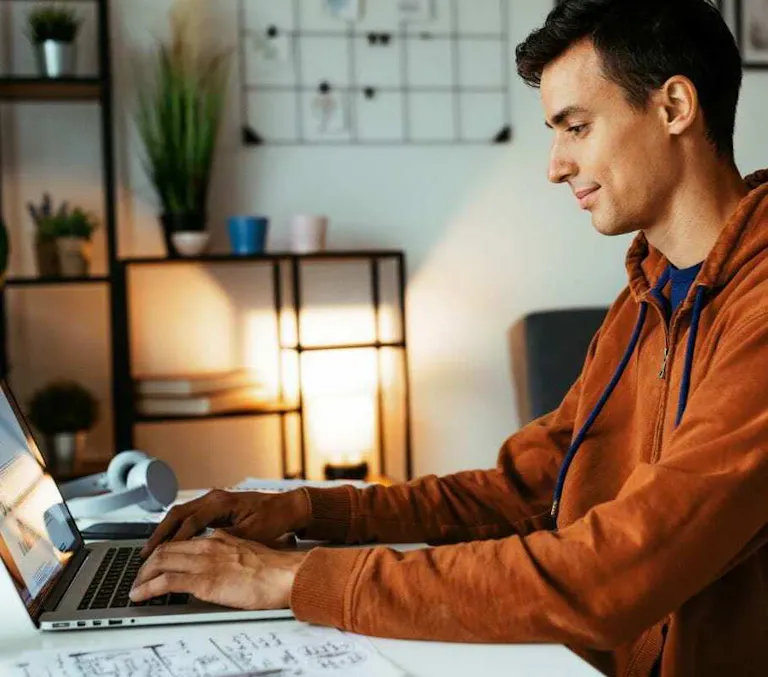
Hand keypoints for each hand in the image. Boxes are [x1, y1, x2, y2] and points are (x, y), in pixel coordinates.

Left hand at [129, 530, 306, 609]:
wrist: (286, 573)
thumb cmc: (274, 567)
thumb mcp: (248, 550)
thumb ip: (230, 550)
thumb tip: (221, 559)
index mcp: (220, 537)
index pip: (182, 539)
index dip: (163, 550)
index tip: (154, 561)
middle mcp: (209, 544)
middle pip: (166, 547)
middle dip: (147, 562)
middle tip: (138, 575)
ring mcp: (205, 561)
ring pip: (161, 562)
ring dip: (142, 575)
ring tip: (135, 587)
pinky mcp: (204, 580)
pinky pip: (166, 582)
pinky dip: (147, 588)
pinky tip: (139, 595)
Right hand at [141, 488, 309, 558]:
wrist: (288, 506)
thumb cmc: (274, 517)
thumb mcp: (253, 532)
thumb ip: (230, 539)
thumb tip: (207, 549)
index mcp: (221, 502)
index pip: (191, 522)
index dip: (175, 540)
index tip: (161, 557)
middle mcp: (214, 497)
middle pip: (178, 513)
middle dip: (160, 533)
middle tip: (145, 553)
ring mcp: (214, 500)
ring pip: (181, 514)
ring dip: (166, 530)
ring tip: (151, 550)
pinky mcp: (216, 506)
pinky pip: (190, 516)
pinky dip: (177, 528)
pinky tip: (171, 543)